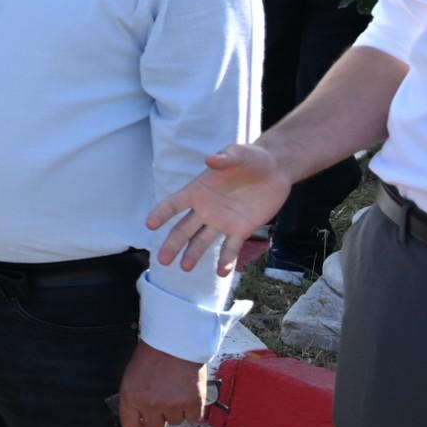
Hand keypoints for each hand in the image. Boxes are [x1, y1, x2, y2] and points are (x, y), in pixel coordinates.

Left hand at [118, 343, 210, 426]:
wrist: (175, 341)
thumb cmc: (153, 353)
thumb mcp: (132, 375)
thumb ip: (134, 397)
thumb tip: (137, 413)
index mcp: (131, 397)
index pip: (130, 425)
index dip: (138, 421)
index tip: (143, 417)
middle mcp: (150, 404)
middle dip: (159, 417)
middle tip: (163, 403)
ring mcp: (172, 405)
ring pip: (175, 421)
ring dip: (177, 410)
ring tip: (176, 390)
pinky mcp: (193, 403)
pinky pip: (193, 418)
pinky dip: (193, 408)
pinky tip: (188, 393)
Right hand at [147, 143, 293, 277]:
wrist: (275, 170)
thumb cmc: (251, 158)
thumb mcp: (239, 154)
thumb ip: (225, 158)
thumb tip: (210, 160)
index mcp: (199, 190)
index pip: (174, 204)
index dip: (162, 213)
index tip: (150, 225)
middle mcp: (206, 209)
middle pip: (184, 229)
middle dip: (173, 244)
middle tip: (162, 260)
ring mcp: (223, 221)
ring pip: (202, 241)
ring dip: (193, 254)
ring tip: (185, 268)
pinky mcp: (241, 230)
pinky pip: (231, 248)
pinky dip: (226, 260)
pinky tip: (222, 273)